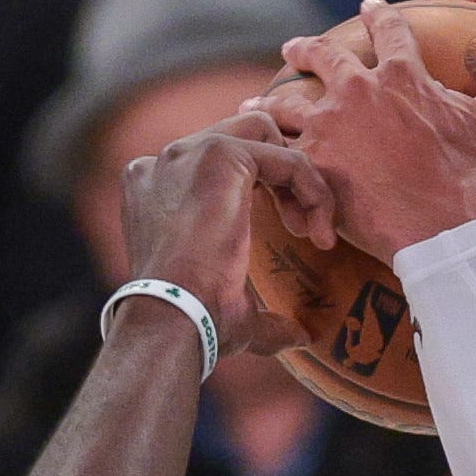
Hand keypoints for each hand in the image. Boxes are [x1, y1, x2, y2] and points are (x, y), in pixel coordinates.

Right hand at [119, 109, 318, 359]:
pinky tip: (318, 229)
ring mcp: (189, 152)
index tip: (291, 234)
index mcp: (156, 187)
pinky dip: (312, 188)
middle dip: (283, 175)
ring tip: (312, 230)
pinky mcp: (220, 154)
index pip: (221, 162)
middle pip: (244, 137)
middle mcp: (167, 161)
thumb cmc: (194, 321)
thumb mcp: (229, 308)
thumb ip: (264, 315)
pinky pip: (286, 157)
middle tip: (302, 227)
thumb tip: (300, 338)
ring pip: (267, 137)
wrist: (174, 317)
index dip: (263, 189)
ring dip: (299, 179)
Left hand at [273, 0, 475, 266]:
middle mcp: (359, 92)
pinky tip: (254, 152)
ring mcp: (330, 129)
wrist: (441, 234)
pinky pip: (278, 153)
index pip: (389, 31)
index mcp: (403, 76)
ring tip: (257, 103)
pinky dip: (266, 151)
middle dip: (308, 49)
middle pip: (324, 57)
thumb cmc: (473, 180)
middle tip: (294, 47)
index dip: (381, 15)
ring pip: (287, 103)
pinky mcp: (312, 167)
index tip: (371, 6)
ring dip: (271, 100)